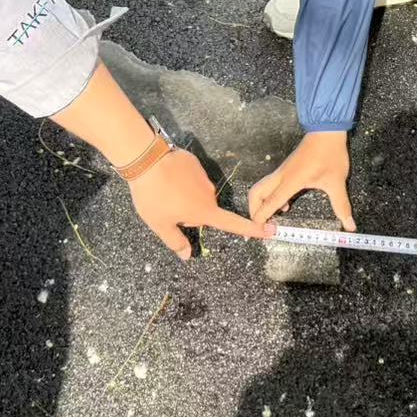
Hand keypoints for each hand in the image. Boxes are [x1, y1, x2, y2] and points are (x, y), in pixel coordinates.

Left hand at [129, 148, 268, 259]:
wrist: (146, 160)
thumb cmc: (153, 197)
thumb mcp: (159, 224)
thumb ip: (175, 241)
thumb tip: (187, 256)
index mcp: (204, 211)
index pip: (232, 223)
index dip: (252, 229)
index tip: (270, 230)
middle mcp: (209, 194)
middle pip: (205, 207)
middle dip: (190, 210)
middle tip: (167, 206)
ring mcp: (203, 176)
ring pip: (196, 191)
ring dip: (184, 193)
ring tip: (163, 190)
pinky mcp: (195, 162)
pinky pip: (191, 175)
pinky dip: (181, 178)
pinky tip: (166, 176)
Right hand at [248, 131, 353, 230]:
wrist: (326, 130)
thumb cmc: (330, 154)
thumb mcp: (337, 182)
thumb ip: (341, 205)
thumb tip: (350, 225)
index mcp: (291, 181)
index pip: (270, 203)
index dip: (263, 218)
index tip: (261, 232)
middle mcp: (281, 176)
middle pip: (255, 194)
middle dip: (253, 211)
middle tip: (261, 226)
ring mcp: (281, 171)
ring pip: (260, 188)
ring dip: (260, 203)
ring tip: (271, 219)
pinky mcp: (285, 169)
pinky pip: (269, 185)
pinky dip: (269, 197)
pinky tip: (284, 205)